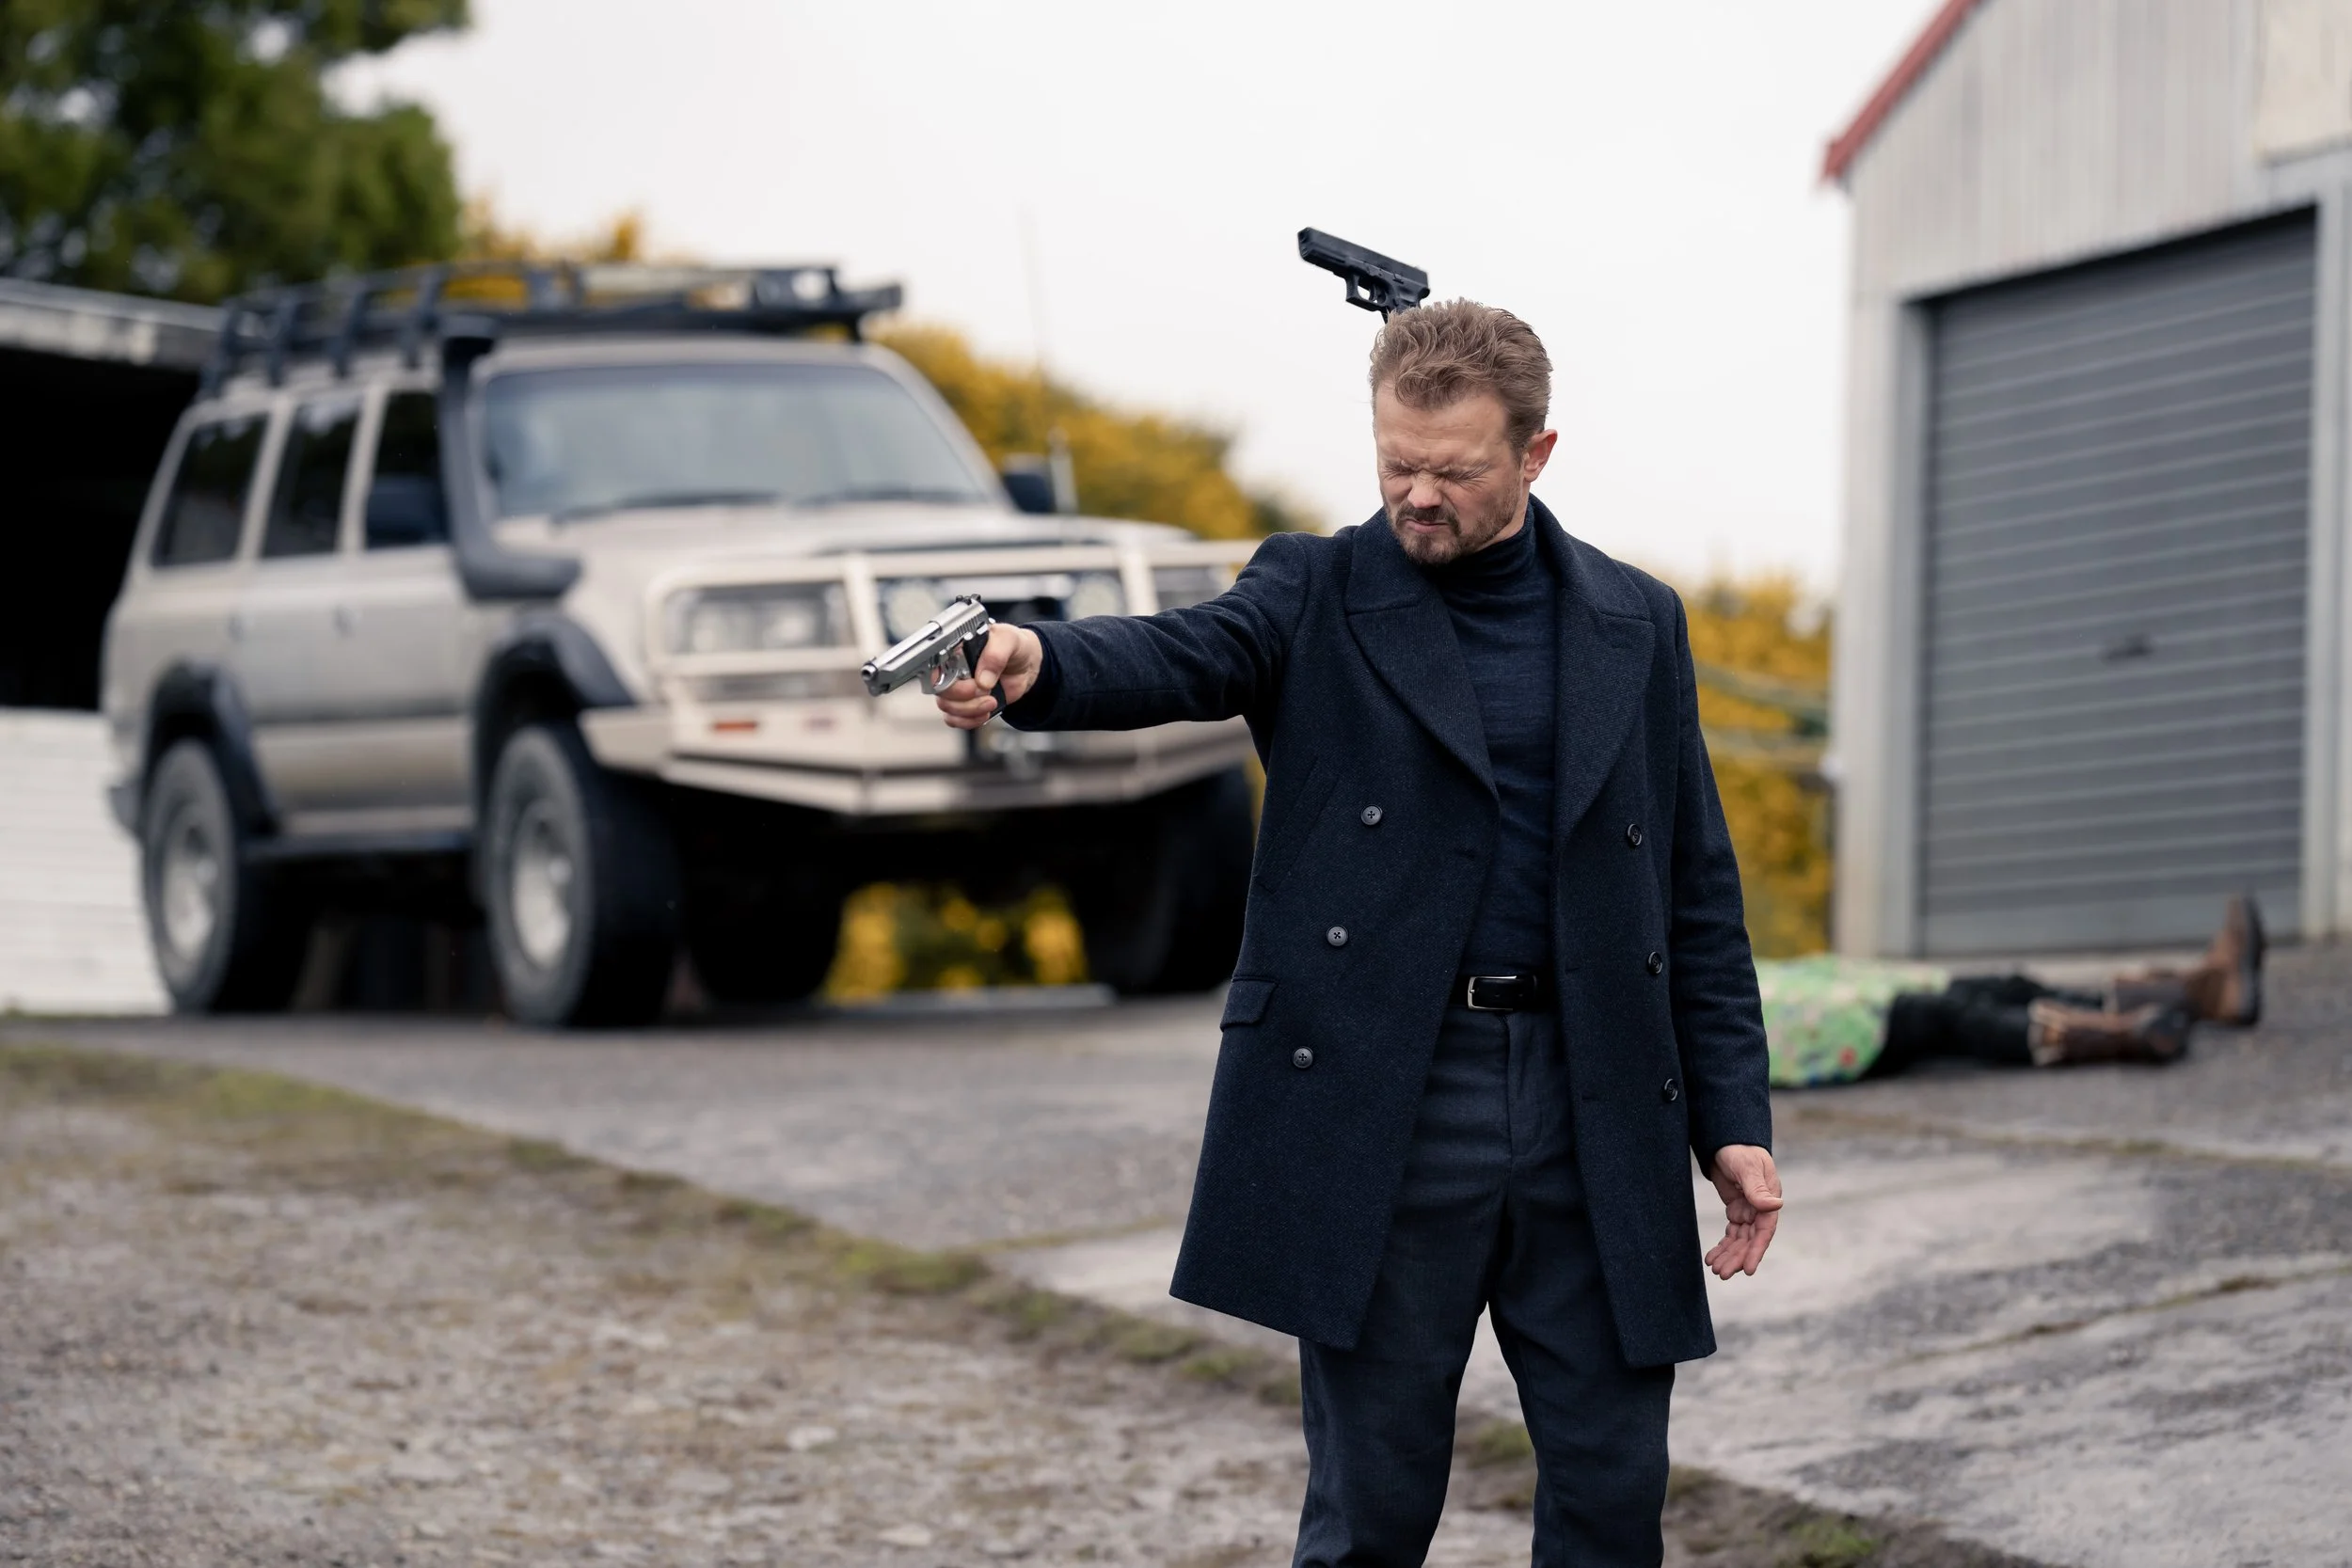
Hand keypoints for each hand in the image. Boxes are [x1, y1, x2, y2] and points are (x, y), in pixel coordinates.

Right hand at [936, 623, 1042, 729]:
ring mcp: (958, 688)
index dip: (949, 681)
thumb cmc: (1014, 645)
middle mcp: (952, 669)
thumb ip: (995, 655)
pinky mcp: (966, 704)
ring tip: (991, 701)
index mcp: (956, 650)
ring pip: (948, 708)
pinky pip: (955, 719)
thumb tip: (983, 679)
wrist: (1026, 664)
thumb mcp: (1008, 640)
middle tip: (986, 692)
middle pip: (941, 692)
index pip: (936, 668)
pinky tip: (985, 713)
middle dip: (965, 698)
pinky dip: (970, 721)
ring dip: (970, 710)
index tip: (972, 684)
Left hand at [1703, 1144, 1781, 1278]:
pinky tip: (1711, 1258)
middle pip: (1749, 1240)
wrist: (1726, 1143)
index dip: (1756, 1251)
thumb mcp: (1748, 1168)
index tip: (1747, 1269)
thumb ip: (1758, 1189)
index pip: (1764, 1231)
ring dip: (1728, 1256)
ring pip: (1739, 1240)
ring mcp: (1748, 1212)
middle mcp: (1760, 1209)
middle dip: (1736, 1258)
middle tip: (1722, 1274)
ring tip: (1715, 1270)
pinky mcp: (1736, 1211)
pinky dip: (1722, 1246)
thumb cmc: (1740, 1151)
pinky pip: (1730, 1234)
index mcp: (1769, 1201)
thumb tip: (1776, 1206)